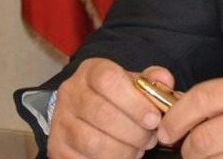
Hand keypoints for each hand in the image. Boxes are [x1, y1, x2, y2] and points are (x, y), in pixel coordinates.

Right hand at [47, 58, 174, 158]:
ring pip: (94, 142)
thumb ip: (152, 80)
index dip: (135, 102)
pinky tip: (121, 156)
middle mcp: (70, 93)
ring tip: (138, 149)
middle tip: (150, 139)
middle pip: (103, 114)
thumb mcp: (133, 82)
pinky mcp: (56, 147)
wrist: (83, 111)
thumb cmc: (116, 96)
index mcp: (91, 71)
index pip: (109, 80)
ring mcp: (60, 121)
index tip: (154, 119)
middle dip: (135, 132)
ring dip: (124, 150)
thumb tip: (165, 81)